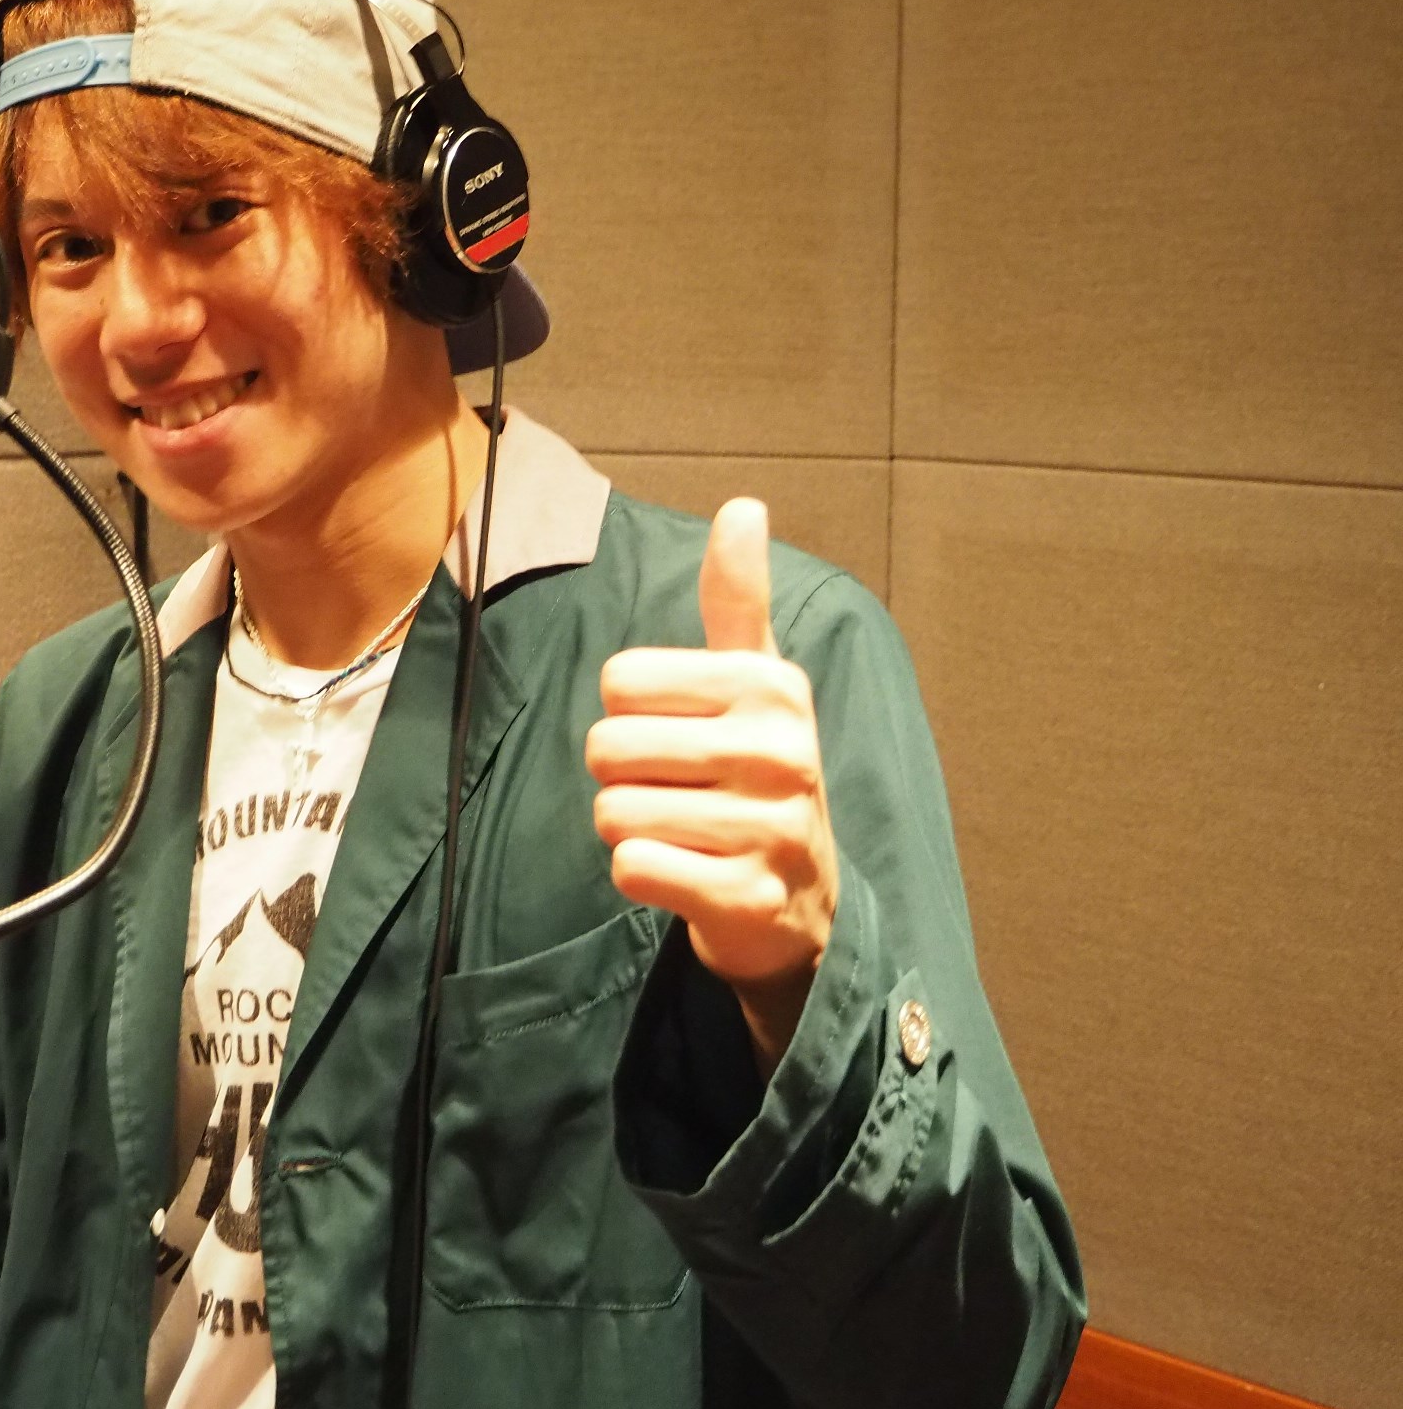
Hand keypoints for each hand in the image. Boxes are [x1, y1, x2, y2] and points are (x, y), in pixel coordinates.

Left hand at [586, 498, 836, 1067]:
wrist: (802, 902)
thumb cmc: (759, 776)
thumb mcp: (757, 681)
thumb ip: (737, 598)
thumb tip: (742, 506)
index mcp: (771, 686)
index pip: (619, 681)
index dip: (629, 714)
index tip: (679, 736)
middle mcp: (781, 750)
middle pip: (608, 746)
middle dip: (622, 776)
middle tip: (676, 793)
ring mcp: (770, 829)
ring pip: (613, 812)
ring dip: (630, 829)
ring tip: (684, 833)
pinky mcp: (748, 898)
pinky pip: (632, 868)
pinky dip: (642, 876)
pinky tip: (686, 874)